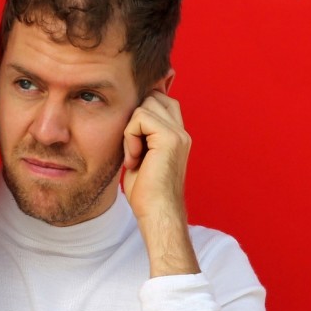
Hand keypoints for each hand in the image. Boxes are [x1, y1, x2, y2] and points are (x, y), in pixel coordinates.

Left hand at [121, 91, 199, 275]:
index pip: (161, 100)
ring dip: (131, 131)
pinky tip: (134, 159)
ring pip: (144, 106)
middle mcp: (182, 131)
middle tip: (134, 150)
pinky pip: (139, 118)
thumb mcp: (140, 155)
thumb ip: (141, 134)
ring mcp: (179, 133)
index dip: (142, 110)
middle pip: (152, 97)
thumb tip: (128, 115)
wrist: (157, 213)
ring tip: (135, 157)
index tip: (132, 138)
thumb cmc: (146, 192)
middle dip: (135, 119)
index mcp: (177, 135)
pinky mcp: (170, 138)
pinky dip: (130, 138)